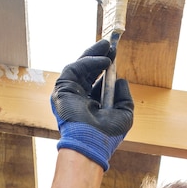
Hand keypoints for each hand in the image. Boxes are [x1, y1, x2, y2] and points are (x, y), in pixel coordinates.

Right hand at [51, 40, 133, 170]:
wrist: (93, 141)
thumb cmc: (109, 133)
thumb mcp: (124, 113)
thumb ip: (124, 97)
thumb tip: (121, 80)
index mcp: (91, 105)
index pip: (96, 81)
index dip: (104, 67)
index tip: (114, 55)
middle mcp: (79, 98)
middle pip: (88, 71)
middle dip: (99, 56)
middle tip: (111, 46)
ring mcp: (70, 93)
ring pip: (80, 67)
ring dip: (94, 55)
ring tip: (108, 47)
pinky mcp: (62, 89)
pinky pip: (75, 69)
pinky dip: (89, 62)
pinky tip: (103, 61)